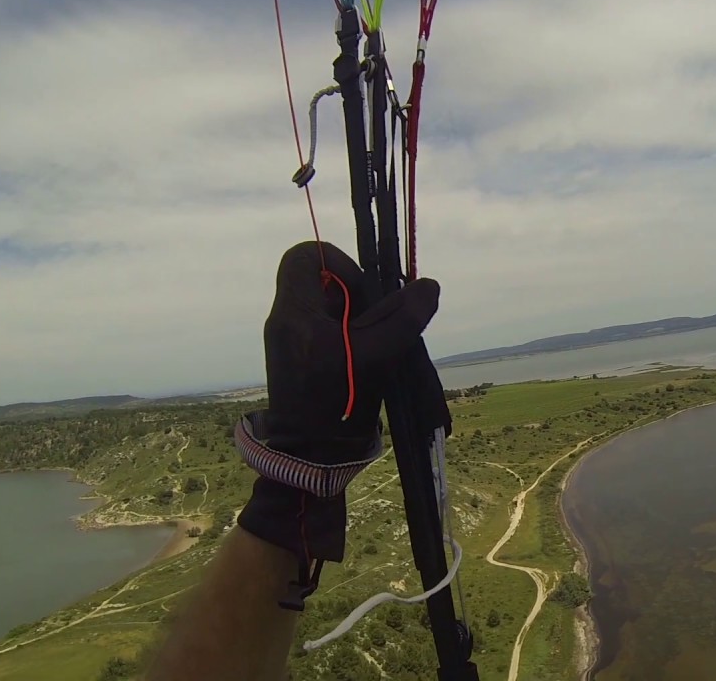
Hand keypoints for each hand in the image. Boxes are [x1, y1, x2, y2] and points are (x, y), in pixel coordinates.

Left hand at [236, 241, 439, 589]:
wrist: (309, 459)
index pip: (306, 256)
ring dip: (360, 321)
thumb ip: (402, 320)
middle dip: (359, 298)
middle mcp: (286, 321)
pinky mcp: (300, 362)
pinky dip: (353, 339)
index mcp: (295, 313)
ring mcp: (291, 343)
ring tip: (378, 349)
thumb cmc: (337, 406)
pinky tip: (369, 364)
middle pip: (324, 283)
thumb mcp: (375, 357)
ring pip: (331, 308)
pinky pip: (329, 331)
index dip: (341, 263)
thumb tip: (429, 286)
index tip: (365, 293)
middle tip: (379, 324)